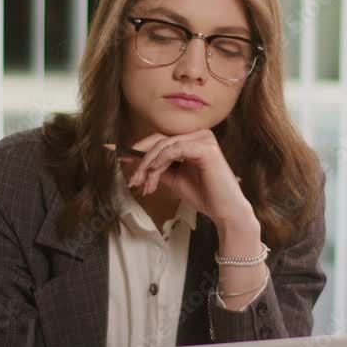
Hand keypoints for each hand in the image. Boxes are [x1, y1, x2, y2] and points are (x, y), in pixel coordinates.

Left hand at [124, 130, 253, 226]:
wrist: (224, 211)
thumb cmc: (204, 195)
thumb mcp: (174, 179)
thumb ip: (158, 168)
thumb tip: (134, 163)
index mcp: (193, 140)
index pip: (161, 140)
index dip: (140, 149)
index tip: (122, 158)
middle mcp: (199, 135)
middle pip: (160, 141)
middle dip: (142, 160)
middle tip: (133, 180)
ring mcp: (204, 139)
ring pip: (165, 146)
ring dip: (149, 165)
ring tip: (144, 184)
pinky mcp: (206, 147)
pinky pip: (175, 149)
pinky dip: (160, 161)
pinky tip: (154, 174)